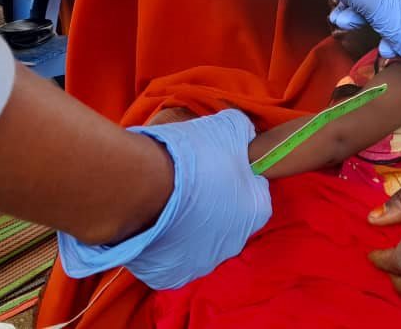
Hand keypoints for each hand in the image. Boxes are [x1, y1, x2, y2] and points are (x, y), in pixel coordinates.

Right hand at [58, 109, 270, 289]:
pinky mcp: (173, 274)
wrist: (143, 186)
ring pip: (199, 238)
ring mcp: (203, 262)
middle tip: (188, 179)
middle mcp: (235, 242)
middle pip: (227, 216)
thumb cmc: (191, 157)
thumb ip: (243, 133)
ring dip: (188, 222)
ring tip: (166, 197)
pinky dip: (164, 241)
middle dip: (212, 200)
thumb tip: (244, 134)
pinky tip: (153, 220)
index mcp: (256, 210)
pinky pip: (172, 255)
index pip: (254, 189)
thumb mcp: (228, 127)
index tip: (214, 162)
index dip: (235, 173)